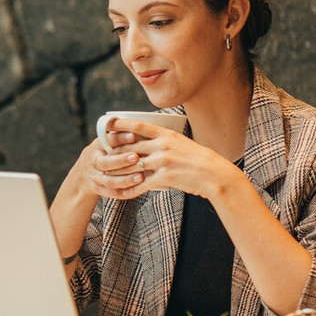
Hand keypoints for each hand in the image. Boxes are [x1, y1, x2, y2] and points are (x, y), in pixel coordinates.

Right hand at [69, 131, 146, 199]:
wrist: (82, 176)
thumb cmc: (102, 154)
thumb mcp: (104, 143)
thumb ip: (118, 137)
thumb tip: (141, 125)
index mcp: (96, 147)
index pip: (108, 141)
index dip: (120, 138)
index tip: (133, 135)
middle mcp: (94, 162)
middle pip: (106, 163)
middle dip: (121, 160)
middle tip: (136, 157)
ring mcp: (95, 178)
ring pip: (110, 181)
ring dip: (125, 179)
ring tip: (141, 177)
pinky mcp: (99, 190)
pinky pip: (113, 193)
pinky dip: (125, 193)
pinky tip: (137, 189)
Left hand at [103, 117, 235, 199]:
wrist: (214, 174)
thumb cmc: (199, 159)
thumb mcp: (181, 143)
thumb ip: (164, 142)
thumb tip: (149, 141)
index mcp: (166, 134)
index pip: (139, 126)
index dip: (121, 124)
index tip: (108, 123)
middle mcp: (163, 145)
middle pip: (130, 146)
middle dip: (114, 150)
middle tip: (102, 153)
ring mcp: (163, 161)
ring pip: (133, 165)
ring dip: (119, 171)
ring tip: (107, 175)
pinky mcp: (165, 177)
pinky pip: (142, 183)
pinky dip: (132, 189)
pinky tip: (124, 193)